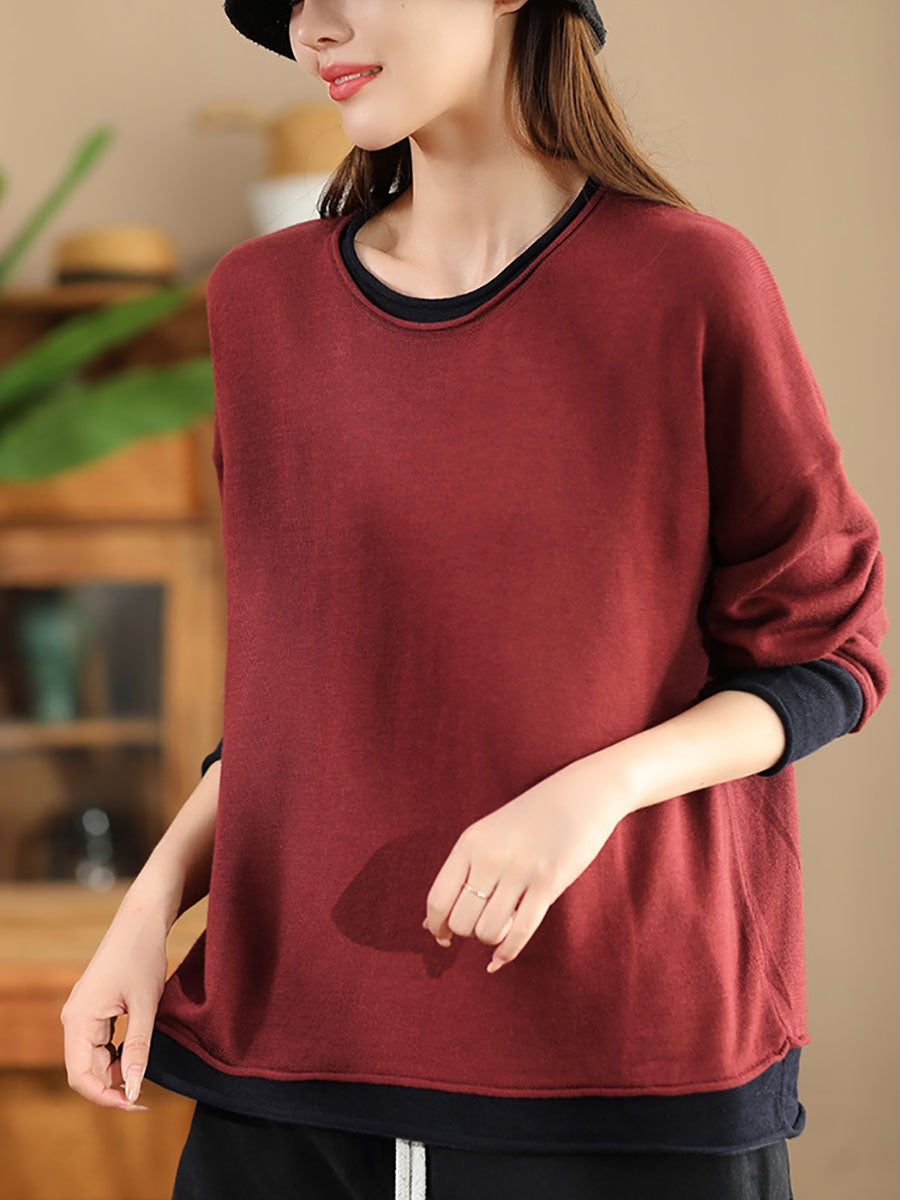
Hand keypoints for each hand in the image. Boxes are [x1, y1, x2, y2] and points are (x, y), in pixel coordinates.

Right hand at [60, 887, 169, 1109]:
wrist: (141, 920)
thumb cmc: (142, 956)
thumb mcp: (145, 1005)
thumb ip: (138, 1049)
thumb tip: (134, 1090)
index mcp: (79, 1020)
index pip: (80, 1077)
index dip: (104, 1098)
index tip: (135, 1104)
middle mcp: (74, 1019)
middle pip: (84, 1071)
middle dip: (112, 1087)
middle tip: (145, 1095)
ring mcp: (82, 1014)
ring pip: (93, 1059)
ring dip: (116, 1071)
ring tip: (145, 1069)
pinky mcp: (93, 1010)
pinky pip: (99, 1044)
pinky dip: (117, 1055)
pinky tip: (137, 1053)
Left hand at [422, 754, 634, 972]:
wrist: (580, 795)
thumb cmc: (530, 820)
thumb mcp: (488, 836)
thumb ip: (462, 874)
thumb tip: (429, 925)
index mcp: (470, 842)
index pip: (438, 898)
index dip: (436, 926)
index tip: (442, 937)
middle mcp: (490, 856)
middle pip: (461, 921)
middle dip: (467, 932)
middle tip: (480, 923)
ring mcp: (520, 870)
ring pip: (488, 931)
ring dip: (490, 938)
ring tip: (500, 925)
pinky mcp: (548, 883)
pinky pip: (519, 933)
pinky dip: (506, 953)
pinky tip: (500, 959)